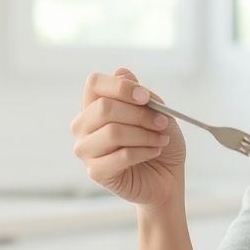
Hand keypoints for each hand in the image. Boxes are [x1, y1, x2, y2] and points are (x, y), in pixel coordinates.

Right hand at [71, 67, 186, 206]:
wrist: (166, 178)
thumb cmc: (158, 142)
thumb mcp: (157, 112)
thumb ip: (140, 94)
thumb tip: (122, 72)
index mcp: (94, 105)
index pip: (94, 83)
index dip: (120, 87)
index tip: (146, 97)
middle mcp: (84, 125)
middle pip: (104, 108)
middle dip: (139, 114)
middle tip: (163, 122)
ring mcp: (86, 149)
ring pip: (112, 132)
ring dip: (144, 134)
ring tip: (161, 139)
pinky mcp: (95, 172)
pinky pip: (121, 156)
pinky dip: (144, 151)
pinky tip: (155, 151)